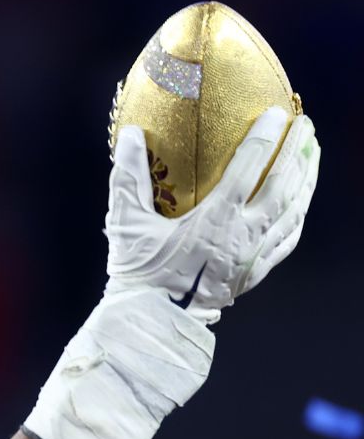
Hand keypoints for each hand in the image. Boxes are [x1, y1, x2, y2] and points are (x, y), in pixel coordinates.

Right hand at [24, 107, 320, 438]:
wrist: (150, 325)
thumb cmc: (137, 274)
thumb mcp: (126, 224)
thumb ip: (129, 177)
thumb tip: (134, 135)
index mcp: (216, 219)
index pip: (249, 168)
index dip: (266, 137)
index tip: (280, 113)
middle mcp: (243, 236)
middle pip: (283, 187)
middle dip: (298, 153)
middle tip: (308, 126)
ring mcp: (253, 258)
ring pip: (292, 214)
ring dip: (305, 182)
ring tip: (312, 158)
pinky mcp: (253, 276)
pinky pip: (286, 242)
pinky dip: (297, 219)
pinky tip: (299, 207)